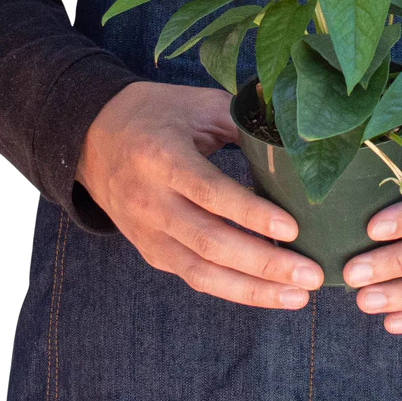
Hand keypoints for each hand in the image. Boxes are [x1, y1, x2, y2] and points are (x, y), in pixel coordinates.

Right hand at [76, 81, 323, 307]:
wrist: (91, 137)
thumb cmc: (156, 113)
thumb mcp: (198, 105)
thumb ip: (242, 122)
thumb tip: (296, 142)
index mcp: (162, 157)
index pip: (209, 192)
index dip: (250, 213)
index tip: (292, 228)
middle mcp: (150, 200)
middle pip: (209, 242)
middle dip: (263, 263)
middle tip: (310, 274)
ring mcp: (147, 232)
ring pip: (201, 272)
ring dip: (252, 290)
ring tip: (298, 295)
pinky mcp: (151, 251)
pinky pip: (194, 277)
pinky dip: (232, 289)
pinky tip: (269, 293)